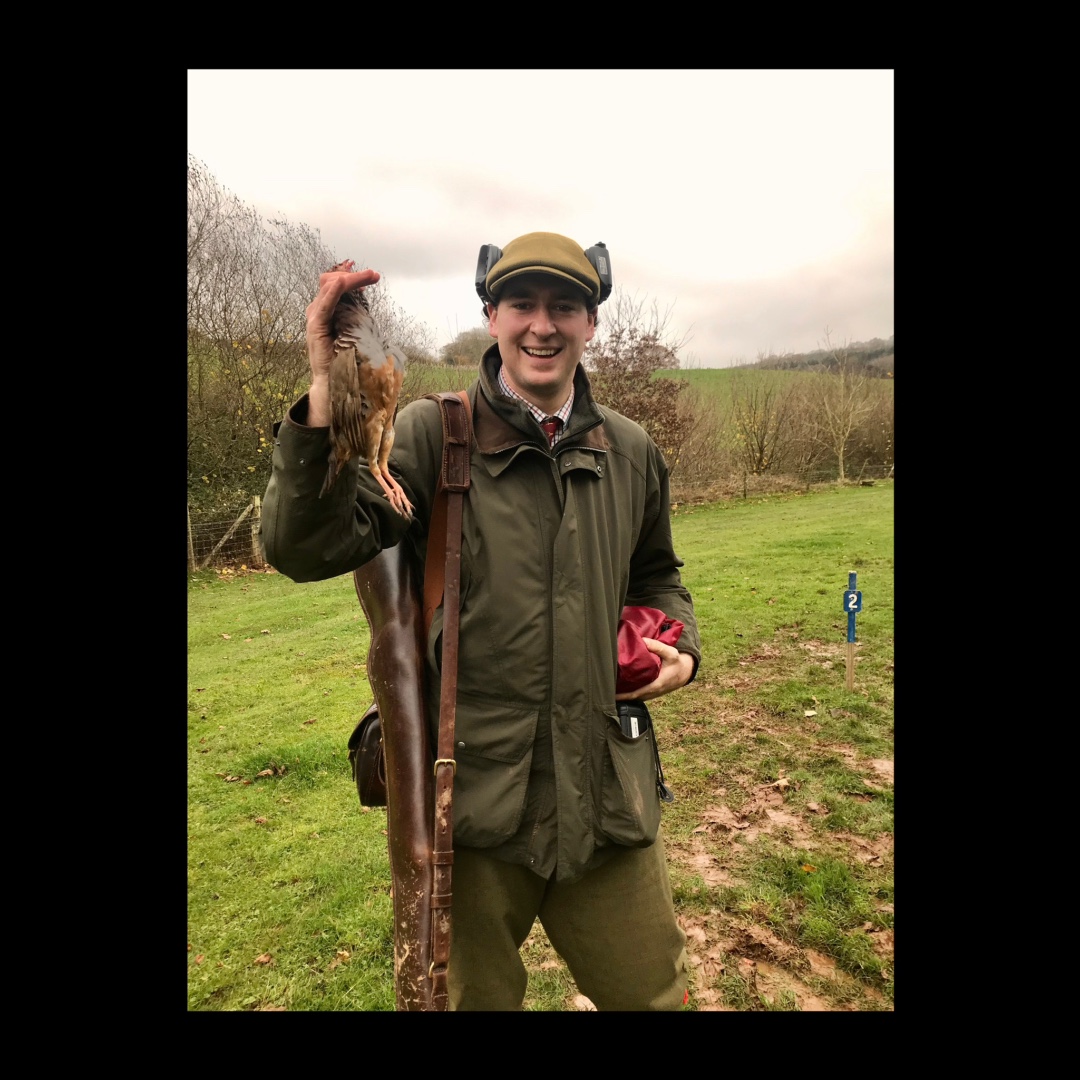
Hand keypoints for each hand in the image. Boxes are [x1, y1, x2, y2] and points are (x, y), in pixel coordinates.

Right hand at [304, 263, 380, 426]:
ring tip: (368, 276)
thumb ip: (353, 315)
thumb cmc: (343, 359)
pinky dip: (332, 292)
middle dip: (355, 276)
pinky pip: (324, 305)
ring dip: (350, 279)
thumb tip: (364, 301)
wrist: (331, 381)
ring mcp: (315, 318)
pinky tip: (341, 282)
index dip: (352, 277)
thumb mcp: (351, 331)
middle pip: (333, 282)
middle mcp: (317, 310)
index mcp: (325, 311)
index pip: (336, 285)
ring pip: (330, 288)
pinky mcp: (316, 327)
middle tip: (374, 275)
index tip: (371, 275)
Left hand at [614, 638, 694, 701]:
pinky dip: (629, 692)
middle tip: (605, 690)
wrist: (684, 672)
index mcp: (656, 684)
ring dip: (624, 695)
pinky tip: (620, 687)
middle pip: (633, 697)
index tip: (612, 695)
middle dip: (620, 695)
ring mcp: (652, 693)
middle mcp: (653, 692)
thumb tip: (642, 640)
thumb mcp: (670, 652)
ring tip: (610, 688)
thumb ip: (657, 646)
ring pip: (635, 697)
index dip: (624, 696)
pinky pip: (638, 694)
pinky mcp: (651, 692)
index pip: (636, 693)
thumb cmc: (677, 662)